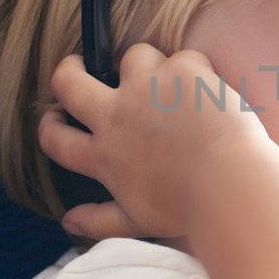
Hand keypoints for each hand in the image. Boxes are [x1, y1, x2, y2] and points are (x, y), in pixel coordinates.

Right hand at [38, 45, 268, 241]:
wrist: (229, 185)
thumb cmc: (187, 209)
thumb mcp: (137, 221)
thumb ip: (99, 221)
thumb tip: (69, 223)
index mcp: (105, 156)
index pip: (56, 138)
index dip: (49, 126)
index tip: (54, 118)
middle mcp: (117, 117)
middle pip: (68, 81)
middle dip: (69, 69)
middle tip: (79, 66)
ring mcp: (147, 88)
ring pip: (132, 56)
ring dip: (147, 65)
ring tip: (169, 82)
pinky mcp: (181, 70)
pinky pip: (184, 58)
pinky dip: (197, 72)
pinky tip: (212, 95)